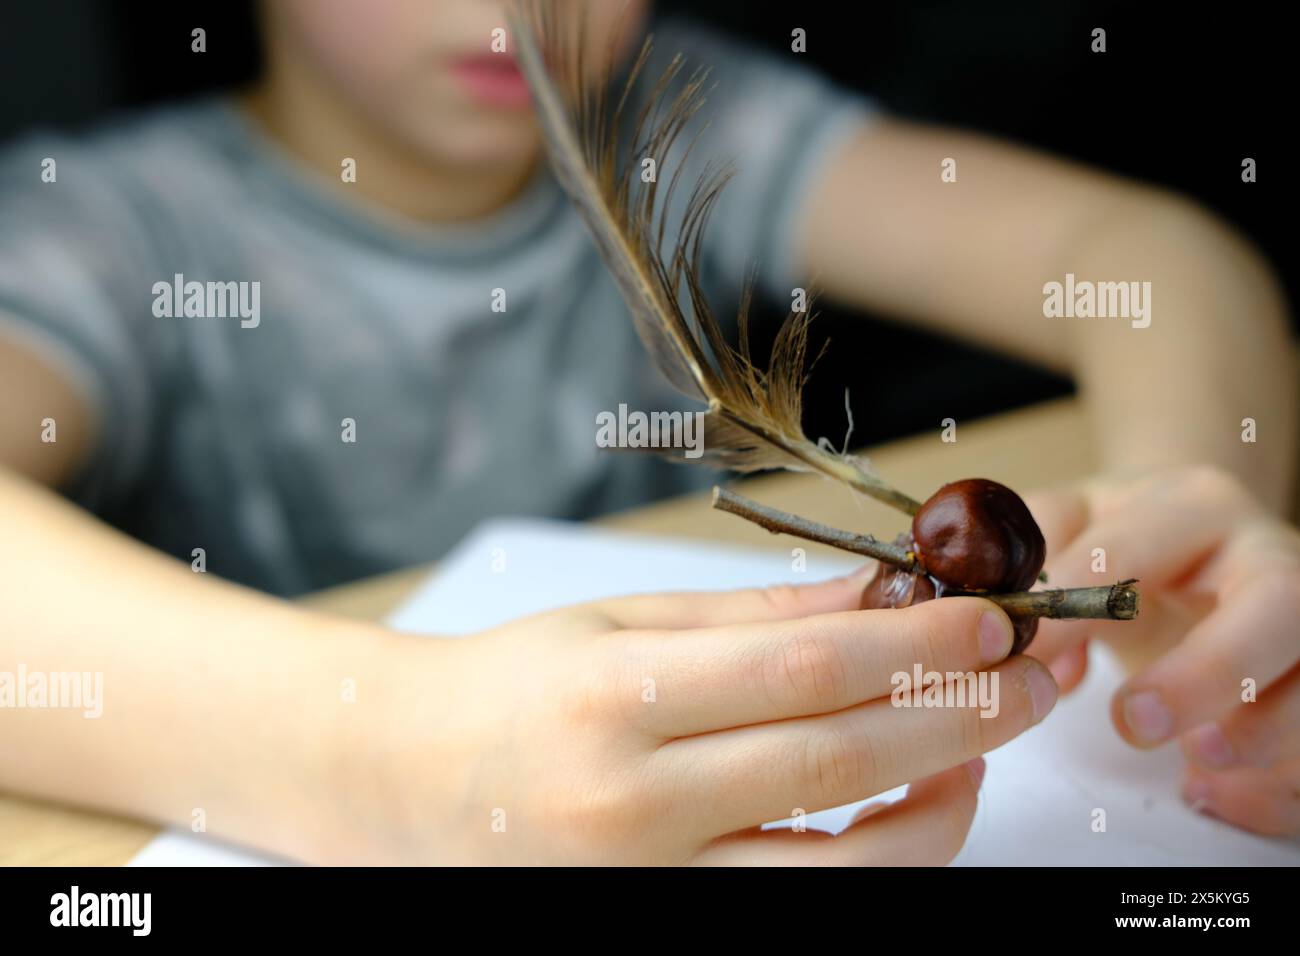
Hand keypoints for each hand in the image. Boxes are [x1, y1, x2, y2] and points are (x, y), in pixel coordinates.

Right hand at [343, 571, 1056, 864]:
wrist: (409, 782)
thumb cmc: (511, 686)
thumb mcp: (620, 622)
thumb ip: (753, 615)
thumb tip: (878, 593)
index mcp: (616, 696)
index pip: (801, 671)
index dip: (914, 644)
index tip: (992, 616)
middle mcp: (635, 802)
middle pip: (839, 760)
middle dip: (960, 710)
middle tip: (1035, 673)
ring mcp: (654, 883)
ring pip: (845, 862)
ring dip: (943, 798)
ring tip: (988, 738)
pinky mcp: (669, 922)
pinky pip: (810, 902)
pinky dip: (884, 856)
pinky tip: (917, 798)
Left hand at [1026, 465, 1299, 835]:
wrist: (1213, 548)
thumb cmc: (1135, 544)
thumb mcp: (1080, 525)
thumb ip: (1038, 567)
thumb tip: (1032, 651)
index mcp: (1194, 506)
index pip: (1130, 551)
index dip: (1072, 606)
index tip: (1024, 658)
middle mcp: (1269, 556)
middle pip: (1277, 602)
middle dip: (1210, 669)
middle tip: (1134, 722)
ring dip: (1265, 729)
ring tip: (1198, 760)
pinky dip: (1273, 787)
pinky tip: (1213, 794)